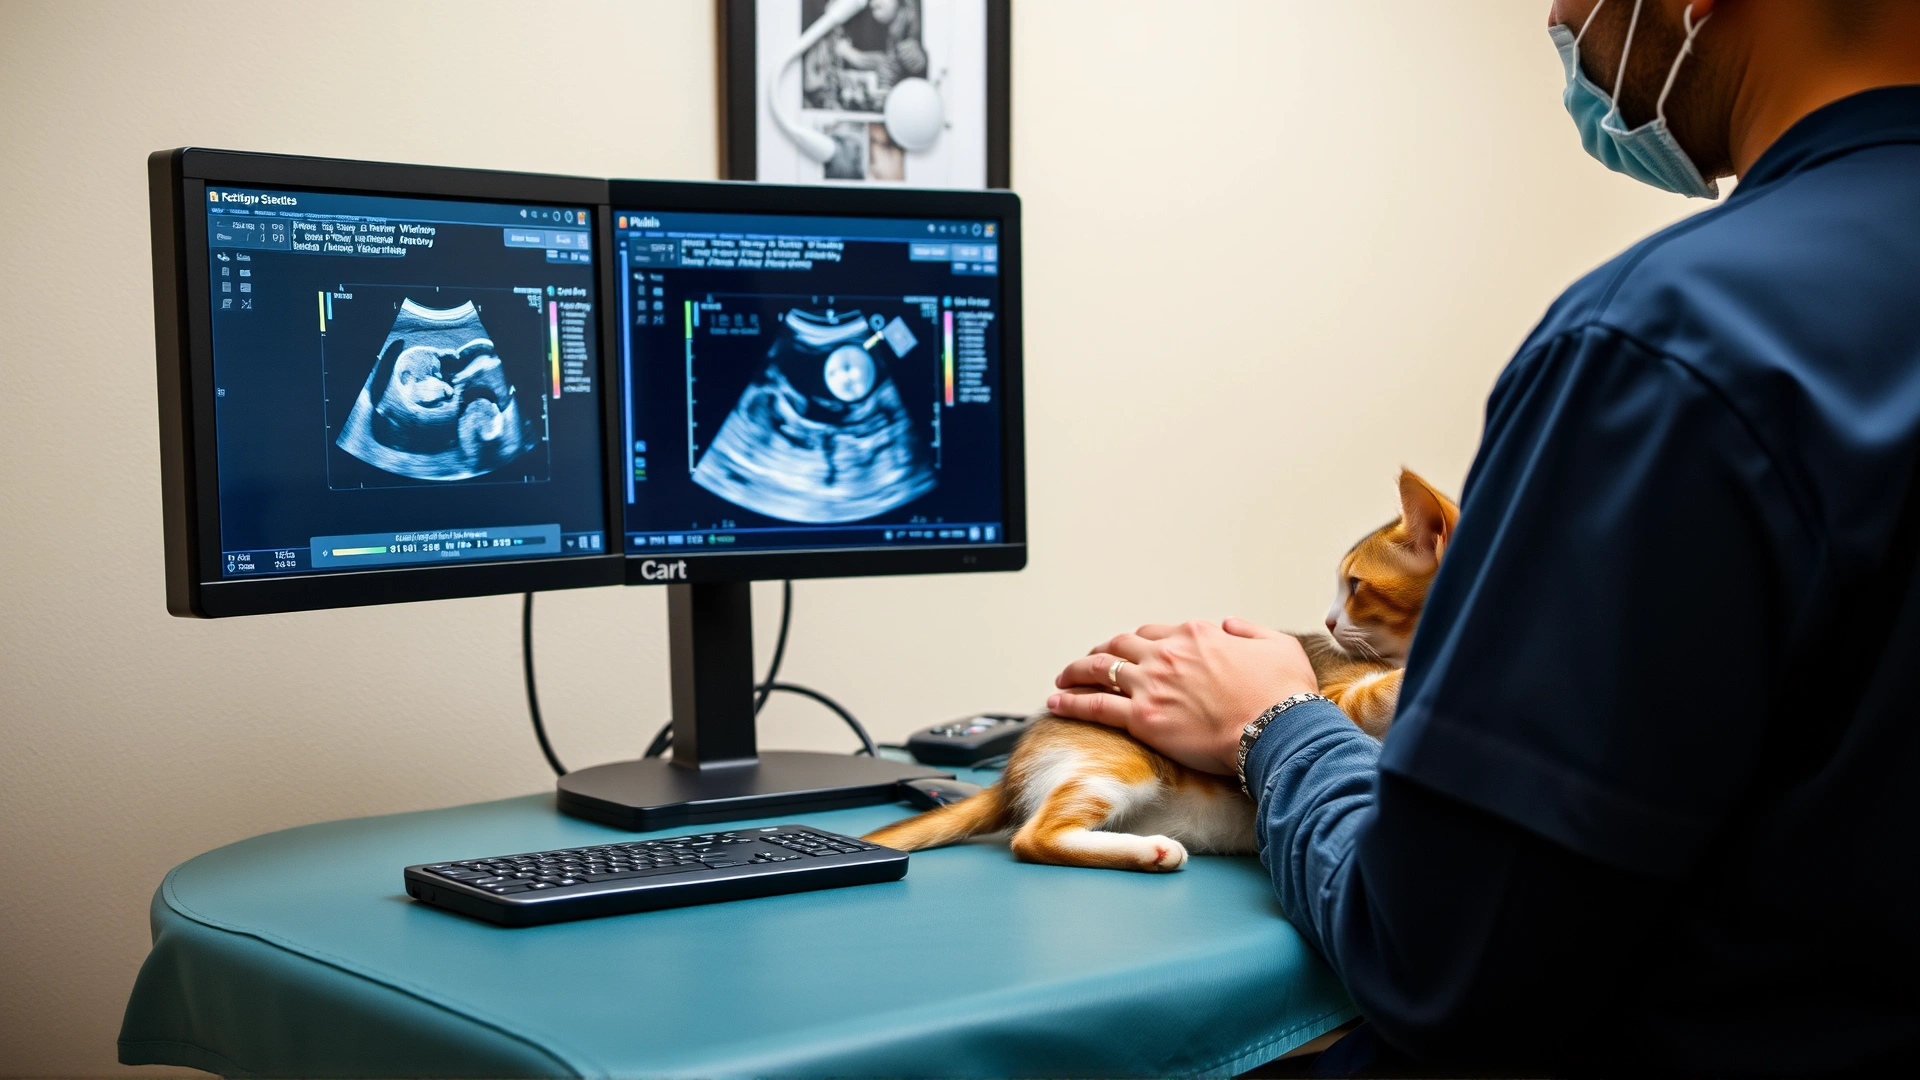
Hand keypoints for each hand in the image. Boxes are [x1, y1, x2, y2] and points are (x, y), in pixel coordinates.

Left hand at [1046, 618, 1318, 774]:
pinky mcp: (1143, 718)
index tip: (1135, 652)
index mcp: (1198, 635)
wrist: (1278, 730)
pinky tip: (1056, 703)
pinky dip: (1071, 702)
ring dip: (1077, 671)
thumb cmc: (1284, 696)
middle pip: (1121, 645)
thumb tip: (1230, 625)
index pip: (1156, 632)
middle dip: (1102, 651)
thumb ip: (1249, 631)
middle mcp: (1169, 654)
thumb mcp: (1278, 645)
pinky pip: (1095, 705)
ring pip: (1100, 668)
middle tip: (1091, 661)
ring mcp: (1152, 685)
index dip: (1141, 642)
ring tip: (1063, 679)